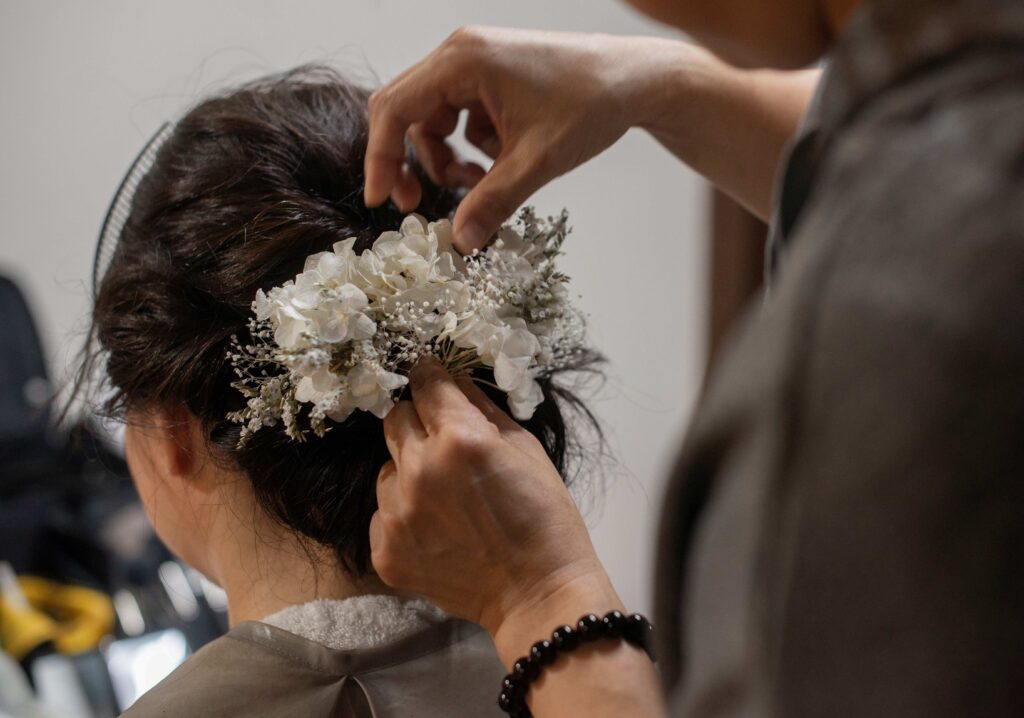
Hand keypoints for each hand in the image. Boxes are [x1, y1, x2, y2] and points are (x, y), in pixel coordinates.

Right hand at [364, 28, 661, 251]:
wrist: (637, 80)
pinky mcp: (492, 78)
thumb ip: (493, 202)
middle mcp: (461, 54)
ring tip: (481, 183)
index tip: (381, 199)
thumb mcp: (537, 161)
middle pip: (405, 111)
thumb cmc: (591, 104)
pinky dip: (470, 147)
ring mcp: (476, 63)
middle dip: (409, 160)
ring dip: (446, 159)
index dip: (381, 157)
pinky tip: (503, 162)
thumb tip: (461, 243)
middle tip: (414, 203)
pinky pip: (460, 118)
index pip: (394, 109)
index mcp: (463, 60)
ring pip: (433, 120)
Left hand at [369, 360, 617, 649]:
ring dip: (410, 473)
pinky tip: (437, 532)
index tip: (434, 382)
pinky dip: (404, 517)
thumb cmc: (544, 517)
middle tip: (447, 448)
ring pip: (387, 469)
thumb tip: (450, 379)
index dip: (431, 378)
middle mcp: (419, 470)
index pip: (424, 382)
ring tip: (446, 500)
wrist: (537, 594)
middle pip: (395, 418)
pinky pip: (383, 514)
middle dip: (419, 424)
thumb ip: (481, 408)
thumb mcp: (526, 447)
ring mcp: (396, 515)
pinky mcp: (385, 551)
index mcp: (459, 438)